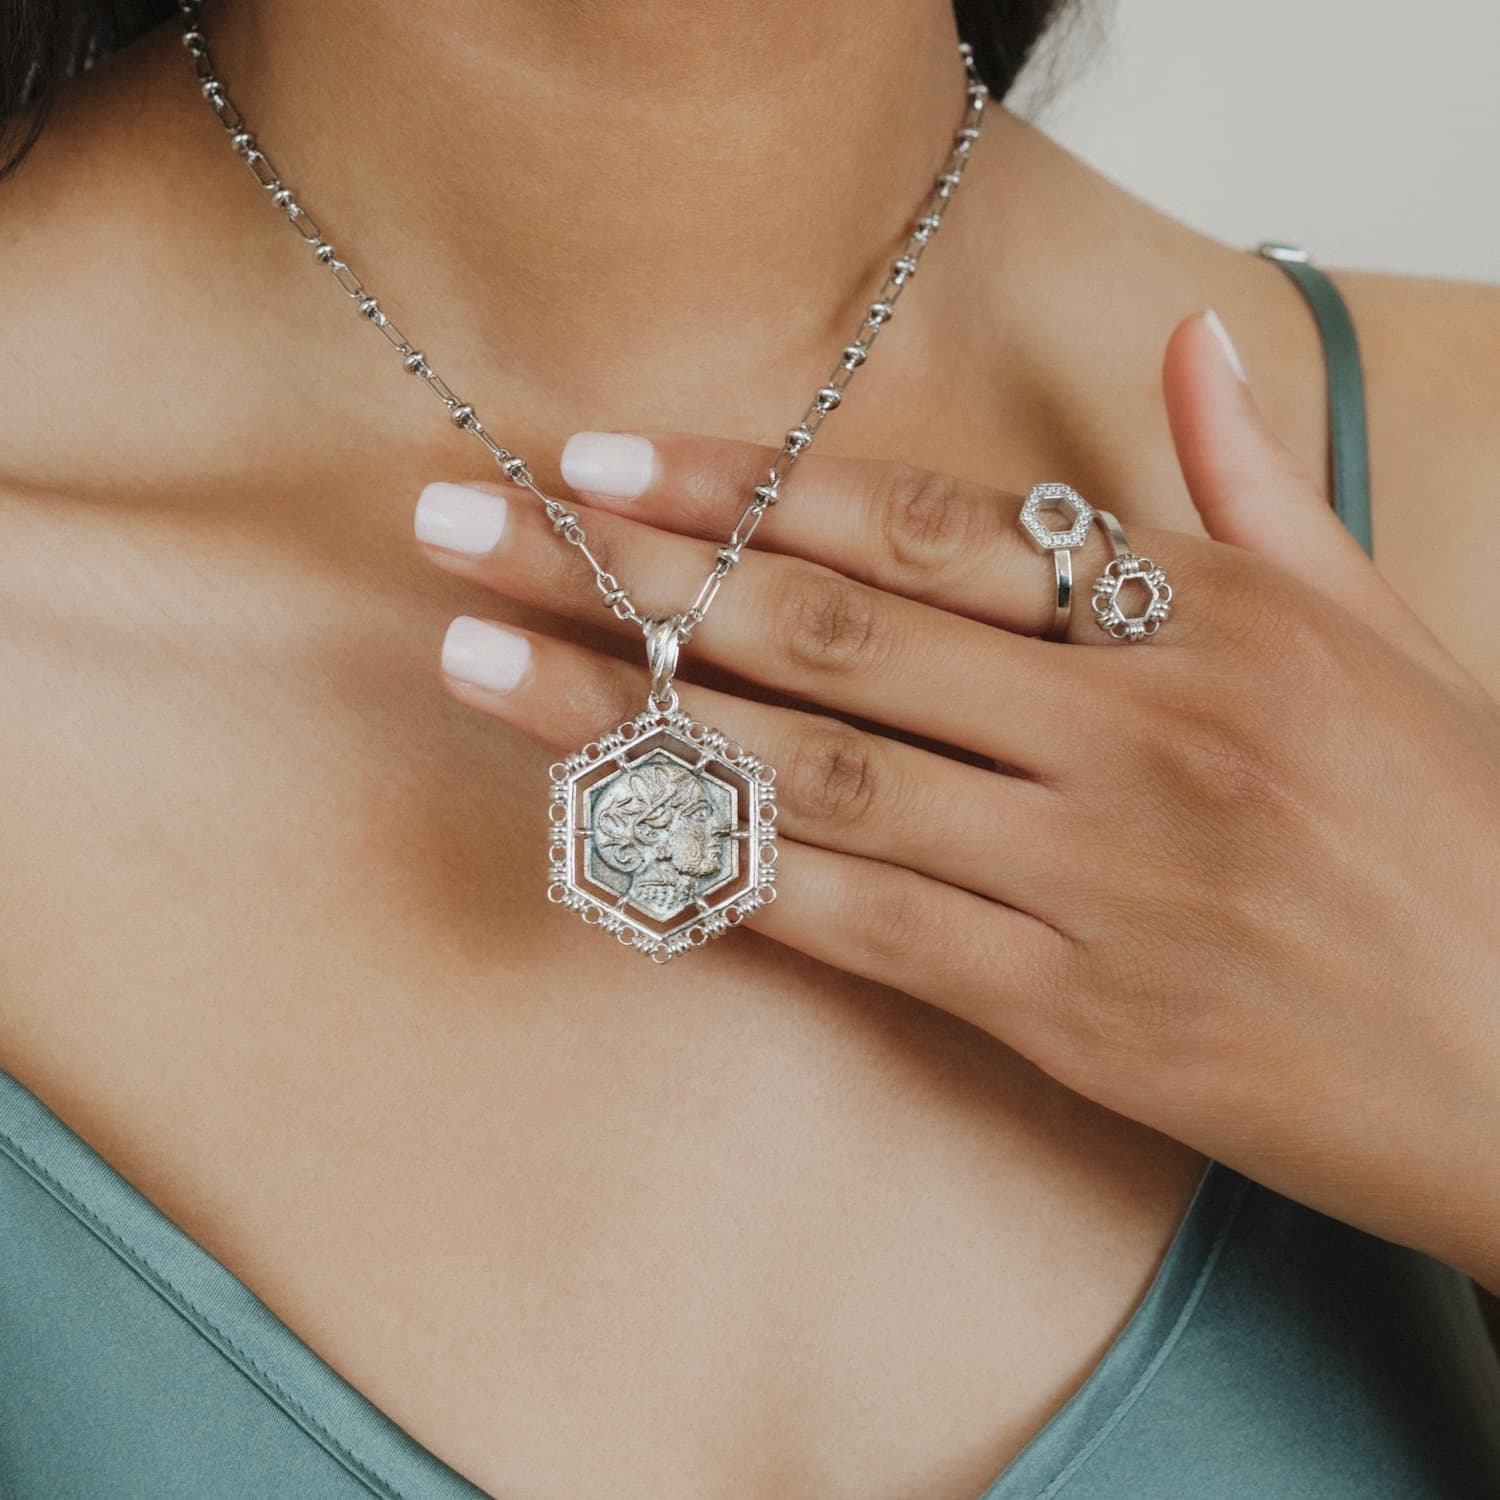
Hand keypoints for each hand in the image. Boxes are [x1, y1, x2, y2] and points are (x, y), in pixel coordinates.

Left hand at [414, 311, 1499, 1291]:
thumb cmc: (1465, 833)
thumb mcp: (1376, 628)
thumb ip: (1254, 485)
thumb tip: (1190, 337)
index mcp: (1201, 620)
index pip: (922, 530)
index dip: (749, 487)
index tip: (602, 456)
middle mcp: (1132, 736)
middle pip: (826, 637)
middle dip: (628, 576)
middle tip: (464, 527)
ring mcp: (1096, 881)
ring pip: (813, 781)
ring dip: (623, 722)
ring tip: (472, 662)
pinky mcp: (1076, 1019)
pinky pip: (865, 931)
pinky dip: (727, 880)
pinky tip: (604, 838)